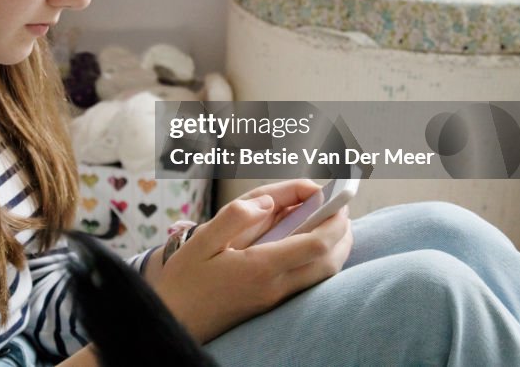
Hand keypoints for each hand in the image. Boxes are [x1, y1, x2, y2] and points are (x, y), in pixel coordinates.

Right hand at [154, 180, 352, 343]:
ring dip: (336, 248)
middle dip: (343, 233)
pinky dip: (321, 261)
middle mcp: (275, 287)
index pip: (315, 244)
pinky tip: (308, 244)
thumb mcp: (201, 240)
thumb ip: (234, 217)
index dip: (333, 220)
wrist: (176, 320)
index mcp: (260, 267)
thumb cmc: (184, 280)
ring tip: (329, 222)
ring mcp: (275, 299)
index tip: (336, 198)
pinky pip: (309, 282)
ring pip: (324, 275)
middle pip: (329, 262)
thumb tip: (268, 202)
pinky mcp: (271, 305)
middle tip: (339, 207)